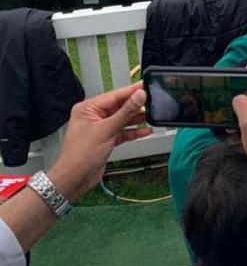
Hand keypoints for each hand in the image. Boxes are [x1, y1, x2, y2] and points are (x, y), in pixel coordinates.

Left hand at [48, 84, 148, 201]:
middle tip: (152, 101)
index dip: (131, 91)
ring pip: (122, 119)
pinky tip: (144, 131)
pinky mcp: (106, 139)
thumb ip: (125, 112)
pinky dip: (133, 131)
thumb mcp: (106, 130)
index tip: (145, 86)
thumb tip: (138, 96)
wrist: (75, 179)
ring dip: (136, 119)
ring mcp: (101, 128)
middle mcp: (94, 116)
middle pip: (119, 106)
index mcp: (88, 108)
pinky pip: (122, 131)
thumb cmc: (80, 156)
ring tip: (151, 115)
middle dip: (135, 106)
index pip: (114, 96)